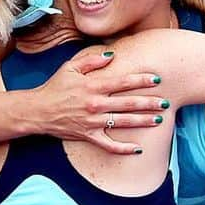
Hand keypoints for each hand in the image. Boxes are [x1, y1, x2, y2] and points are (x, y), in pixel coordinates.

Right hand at [34, 52, 169, 154]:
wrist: (38, 111)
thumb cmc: (55, 87)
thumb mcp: (70, 67)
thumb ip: (92, 60)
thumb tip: (112, 55)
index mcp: (93, 85)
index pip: (122, 82)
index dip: (141, 80)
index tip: (156, 79)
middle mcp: (95, 104)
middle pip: (127, 103)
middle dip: (148, 102)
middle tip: (166, 102)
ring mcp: (93, 121)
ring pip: (123, 122)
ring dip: (142, 121)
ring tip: (159, 120)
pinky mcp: (88, 136)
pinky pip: (109, 145)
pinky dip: (123, 149)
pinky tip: (138, 150)